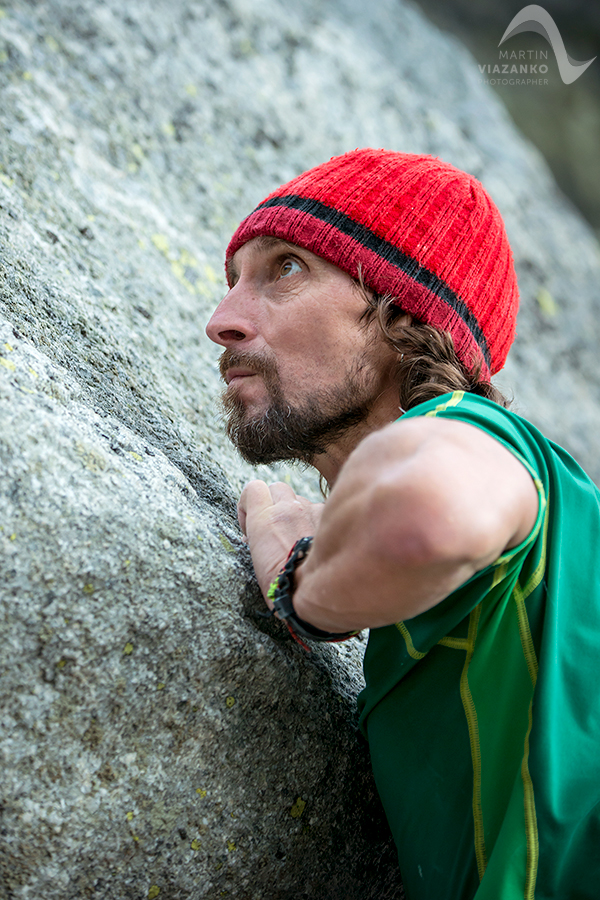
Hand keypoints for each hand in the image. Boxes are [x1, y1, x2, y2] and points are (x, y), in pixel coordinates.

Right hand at [238, 480, 324, 601]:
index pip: (253, 489)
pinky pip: (320, 511)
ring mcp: (311, 511)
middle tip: (274, 528)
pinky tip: (315, 542)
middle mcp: (288, 509)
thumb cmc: (284, 585)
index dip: (250, 504)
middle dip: (274, 504)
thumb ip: (260, 537)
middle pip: (277, 488)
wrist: (318, 592)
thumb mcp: (259, 560)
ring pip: (300, 499)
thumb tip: (258, 535)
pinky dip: (316, 522)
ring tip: (296, 538)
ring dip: (296, 513)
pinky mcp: (331, 519)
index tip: (251, 524)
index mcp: (264, 519)